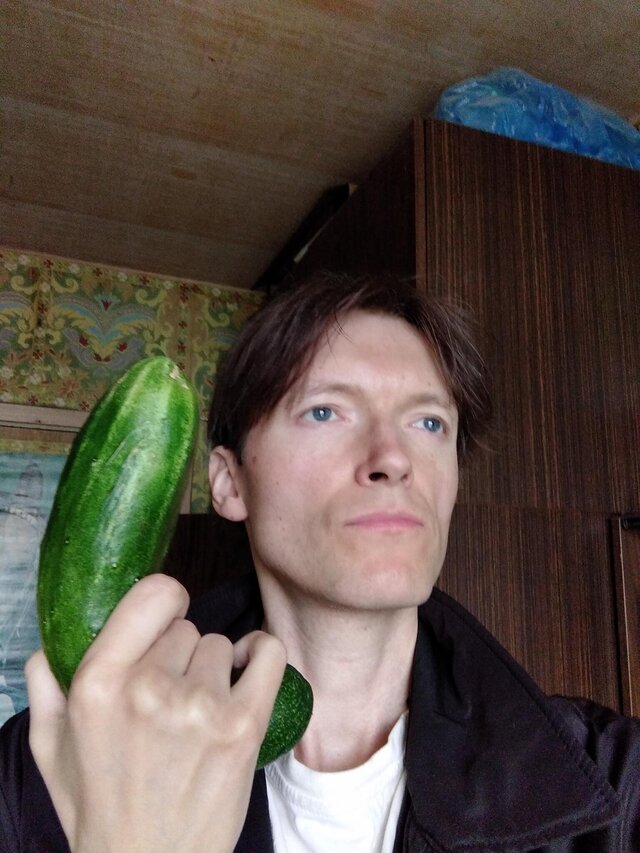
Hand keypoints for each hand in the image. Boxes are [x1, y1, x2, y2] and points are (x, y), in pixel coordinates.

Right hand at [26, 573, 285, 852]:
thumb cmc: (99, 806)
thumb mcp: (50, 747)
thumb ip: (45, 685)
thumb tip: (50, 644)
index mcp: (97, 682)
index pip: (153, 594)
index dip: (162, 607)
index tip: (163, 626)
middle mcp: (147, 688)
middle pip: (185, 629)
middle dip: (178, 656)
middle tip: (168, 700)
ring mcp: (199, 707)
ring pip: (220, 646)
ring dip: (212, 670)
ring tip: (196, 712)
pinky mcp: (244, 726)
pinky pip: (269, 653)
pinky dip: (262, 653)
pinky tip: (248, 668)